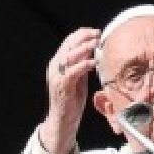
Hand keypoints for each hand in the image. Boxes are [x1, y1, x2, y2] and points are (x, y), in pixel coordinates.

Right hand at [38, 27, 99, 153]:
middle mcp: (55, 66)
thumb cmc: (72, 100)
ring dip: (84, 48)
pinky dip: (83, 65)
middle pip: (68, 45)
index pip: (69, 41)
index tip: (96, 32)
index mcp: (58, 63)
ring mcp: (57, 76)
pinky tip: (94, 62)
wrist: (63, 120)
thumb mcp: (79, 78)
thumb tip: (93, 51)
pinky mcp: (62, 86)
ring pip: (69, 55)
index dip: (82, 34)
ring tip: (97, 44)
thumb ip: (83, 65)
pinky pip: (72, 72)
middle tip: (98, 35)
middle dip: (84, 37)